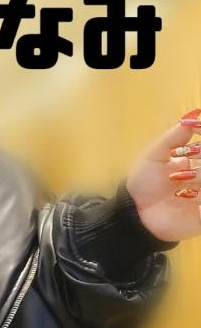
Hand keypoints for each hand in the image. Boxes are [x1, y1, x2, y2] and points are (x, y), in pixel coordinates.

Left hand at [126, 109, 200, 242]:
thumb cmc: (142, 183)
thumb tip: (193, 116)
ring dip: (199, 177)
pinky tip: (189, 197)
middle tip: (181, 169)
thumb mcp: (154, 156)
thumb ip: (173, 137)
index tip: (190, 143)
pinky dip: (200, 198)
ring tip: (178, 180)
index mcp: (193, 161)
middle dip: (200, 163)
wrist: (134, 212)